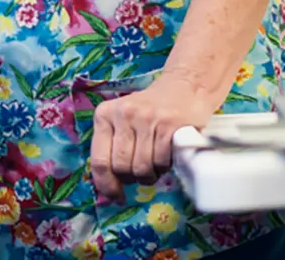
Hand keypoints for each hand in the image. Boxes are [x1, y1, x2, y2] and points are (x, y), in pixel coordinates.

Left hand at [90, 70, 225, 202]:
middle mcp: (122, 115)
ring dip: (151, 175)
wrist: (185, 88)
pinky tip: (167, 158)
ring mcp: (146, 119)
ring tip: (156, 164)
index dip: (106, 184)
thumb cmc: (151, 110)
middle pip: (122, 167)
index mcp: (104, 115)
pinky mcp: (169, 125)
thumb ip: (113, 145)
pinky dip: (166, 167)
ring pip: (142, 168)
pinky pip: (163, 161)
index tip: (115, 196)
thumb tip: (108, 185)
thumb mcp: (123, 120)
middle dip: (132, 178)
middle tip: (141, 173)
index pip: (99, 159)